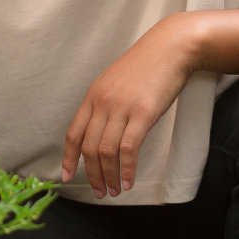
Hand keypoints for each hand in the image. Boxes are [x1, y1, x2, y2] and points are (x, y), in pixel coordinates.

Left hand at [61, 15, 201, 196]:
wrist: (171, 47)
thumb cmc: (148, 66)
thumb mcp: (117, 83)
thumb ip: (107, 105)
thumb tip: (104, 132)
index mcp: (93, 96)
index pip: (73, 133)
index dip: (68, 158)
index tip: (66, 176)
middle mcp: (102, 102)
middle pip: (88, 147)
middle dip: (91, 174)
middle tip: (99, 191)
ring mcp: (121, 108)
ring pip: (106, 151)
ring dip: (108, 176)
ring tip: (113, 191)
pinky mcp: (142, 113)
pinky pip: (128, 148)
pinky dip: (126, 169)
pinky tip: (128, 181)